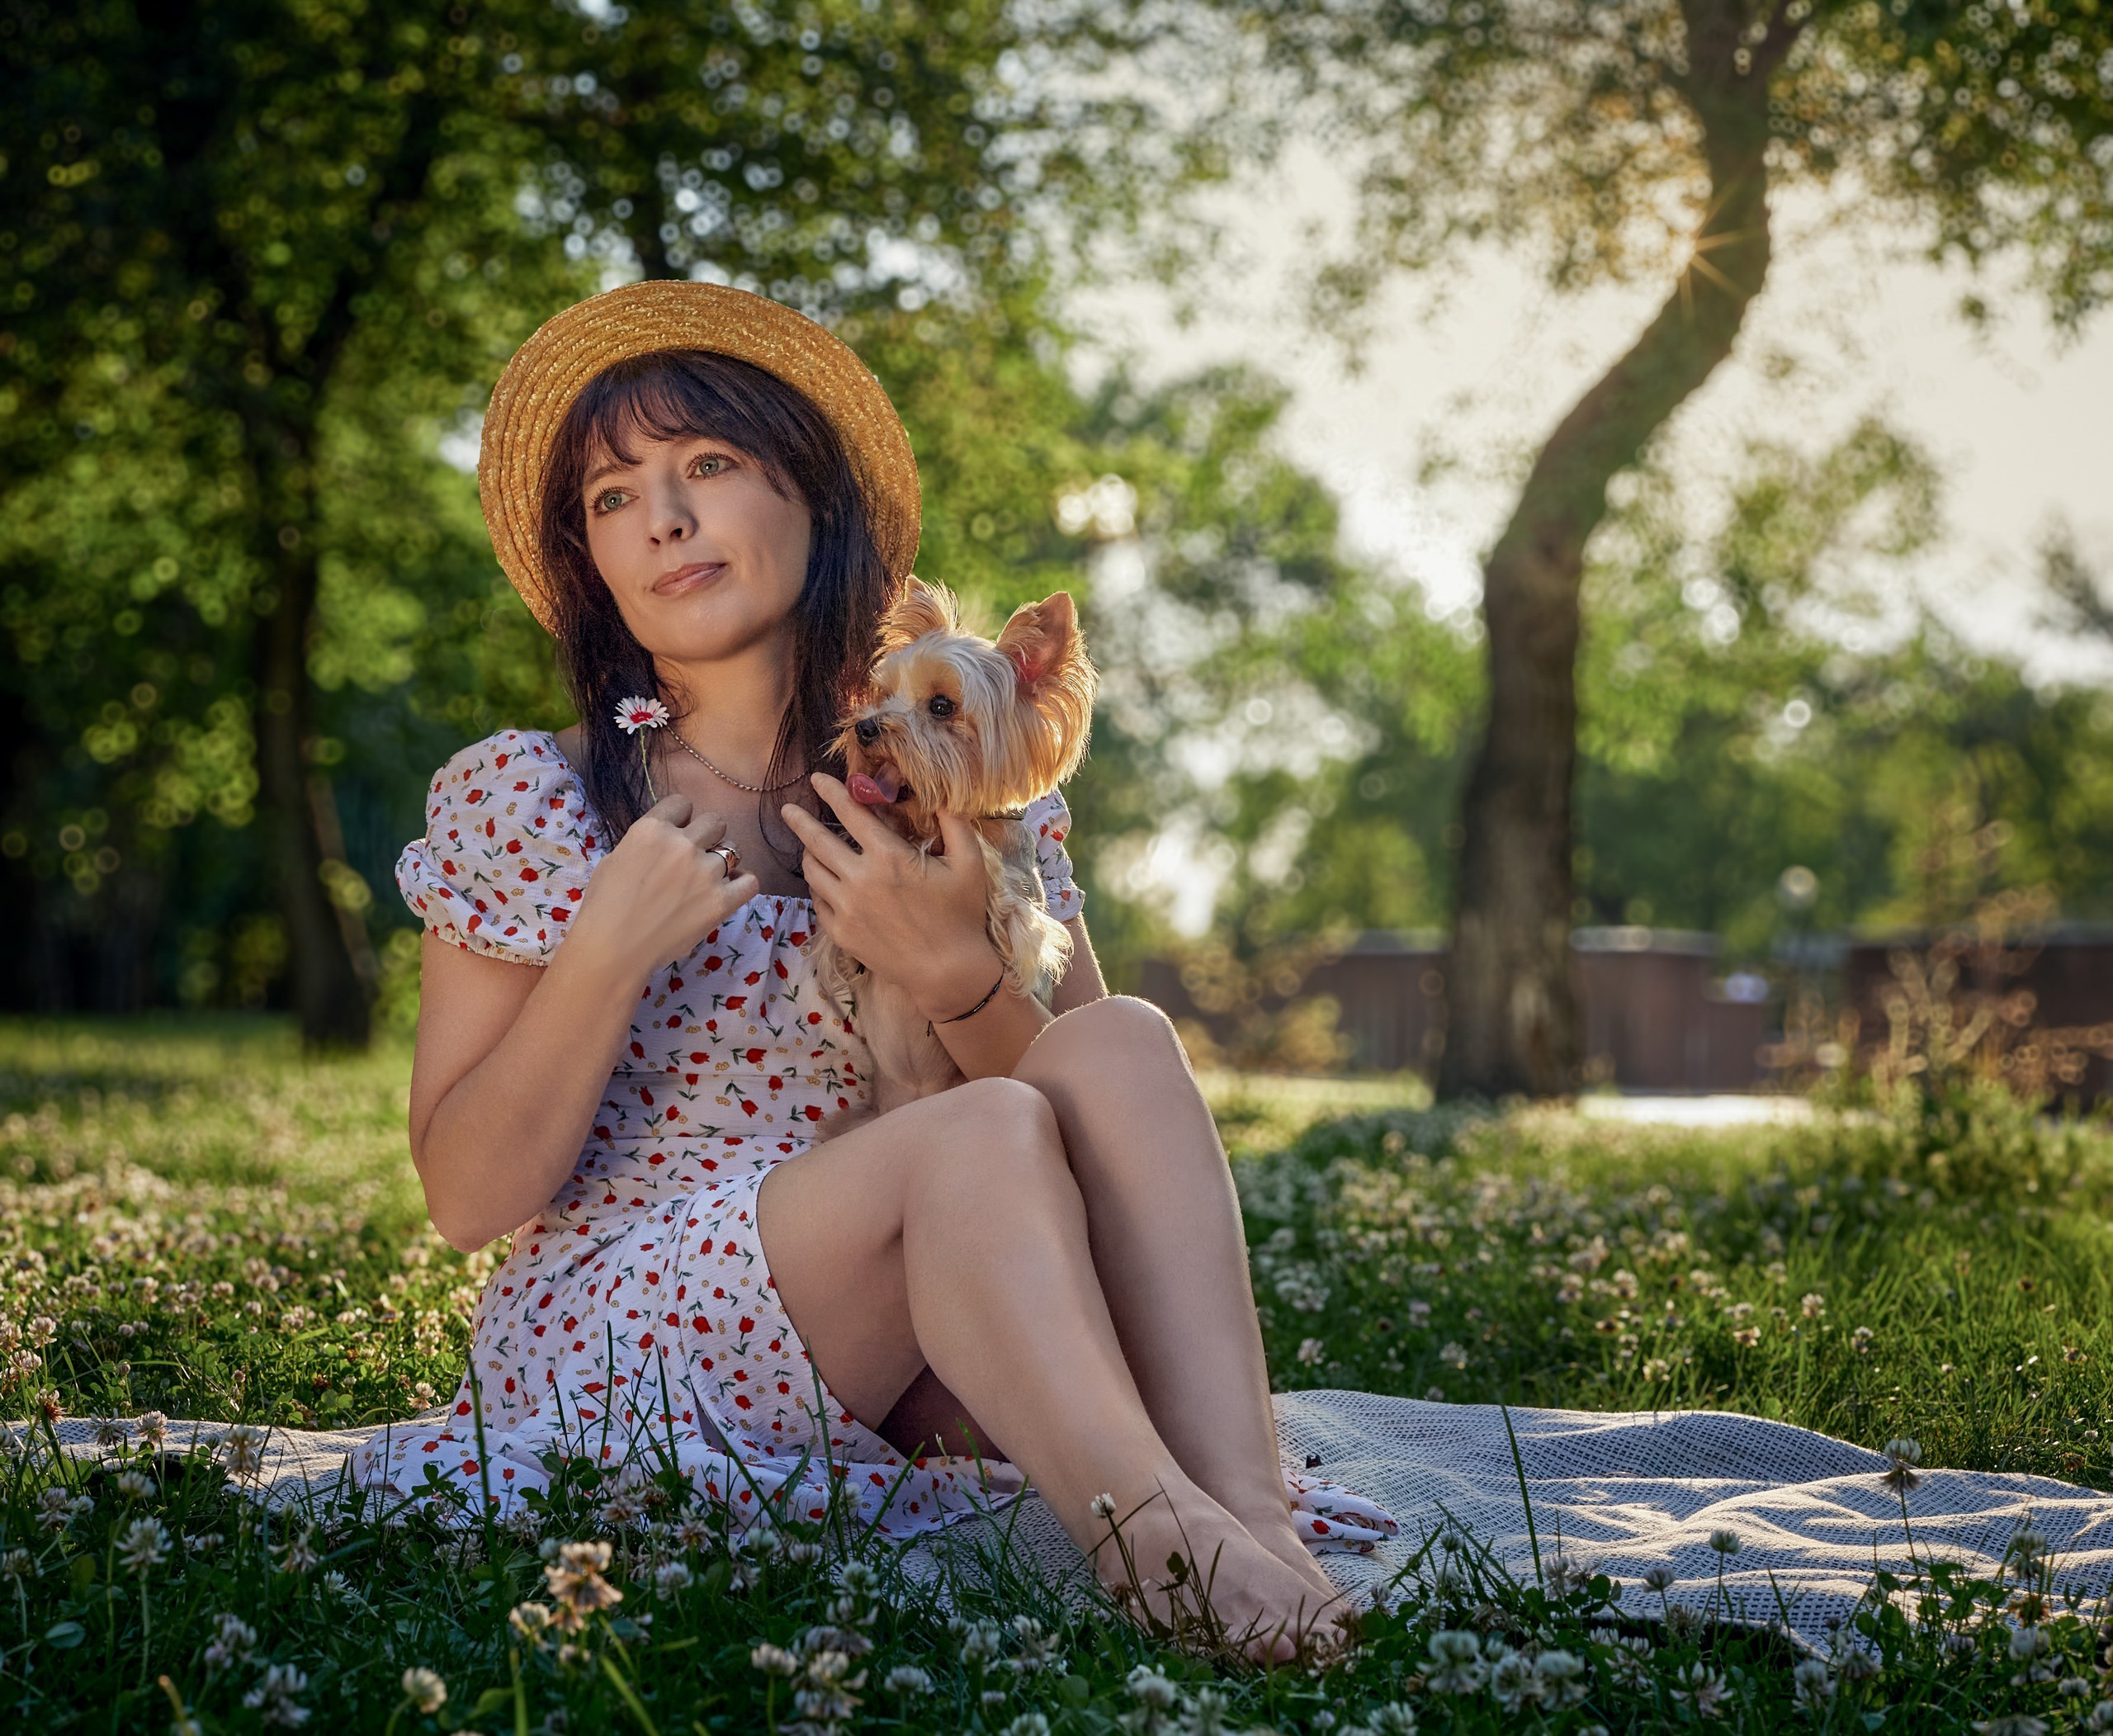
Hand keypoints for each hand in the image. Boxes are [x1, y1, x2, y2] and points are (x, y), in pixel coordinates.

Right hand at [565, 794, 759, 982]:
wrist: (613, 949)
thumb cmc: (604, 907)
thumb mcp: (615, 860)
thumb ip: (645, 843)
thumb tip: (664, 841)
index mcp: (652, 830)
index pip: (682, 804)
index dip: (681, 819)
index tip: (677, 834)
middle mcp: (682, 845)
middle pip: (715, 822)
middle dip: (708, 835)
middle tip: (696, 856)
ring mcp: (705, 873)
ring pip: (733, 850)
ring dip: (723, 861)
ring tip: (708, 878)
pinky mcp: (721, 902)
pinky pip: (750, 881)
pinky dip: (743, 883)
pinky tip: (730, 890)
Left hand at [780, 774, 997, 1017]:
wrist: (947, 971)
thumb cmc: (962, 915)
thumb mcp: (970, 863)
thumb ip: (954, 823)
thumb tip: (940, 796)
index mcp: (889, 856)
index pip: (851, 813)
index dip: (831, 792)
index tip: (817, 778)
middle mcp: (860, 879)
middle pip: (817, 841)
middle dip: (799, 820)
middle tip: (787, 809)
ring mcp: (846, 908)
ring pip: (812, 871)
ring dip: (808, 853)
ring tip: (808, 846)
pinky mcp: (841, 932)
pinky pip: (818, 900)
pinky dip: (817, 884)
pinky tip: (823, 880)